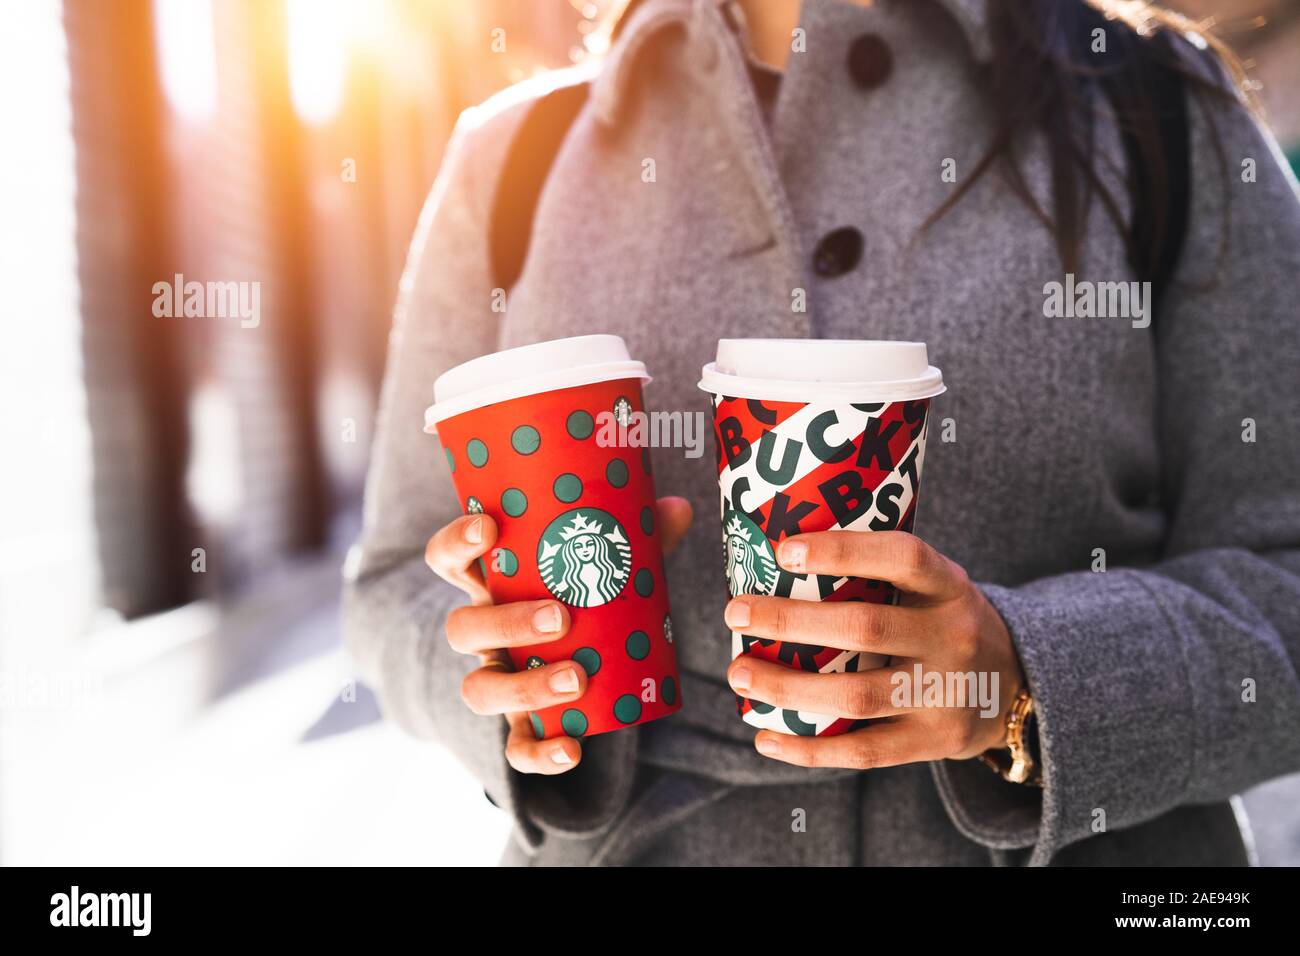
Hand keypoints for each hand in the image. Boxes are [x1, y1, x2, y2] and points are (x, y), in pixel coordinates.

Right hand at [426, 496, 692, 774]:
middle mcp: (484, 633)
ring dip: (523, 687)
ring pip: (479, 691)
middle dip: (506, 622)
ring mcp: (498, 680)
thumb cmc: (588, 592)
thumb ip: (639, 536)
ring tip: (575, 679)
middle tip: (560, 617)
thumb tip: (678, 510)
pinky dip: (539, 754)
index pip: (449, 559)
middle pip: (463, 628)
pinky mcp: (521, 725)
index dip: (457, 542)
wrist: (592, 659)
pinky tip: (571, 749)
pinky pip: (515, 747)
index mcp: (491, 584)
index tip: (488, 527)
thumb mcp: (610, 561)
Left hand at [724, 531, 1025, 769]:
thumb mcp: (936, 586)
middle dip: (791, 620)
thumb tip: (776, 555)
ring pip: (856, 696)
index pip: (902, 558)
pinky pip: (863, 751)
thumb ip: (882, 574)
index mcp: (950, 587)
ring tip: (739, 674)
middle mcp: (953, 638)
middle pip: (865, 628)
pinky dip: (808, 748)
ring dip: (787, 687)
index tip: (785, 550)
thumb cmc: (944, 622)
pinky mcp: (933, 742)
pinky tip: (765, 737)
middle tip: (737, 612)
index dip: (844, 551)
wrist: (1019, 687)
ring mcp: (946, 695)